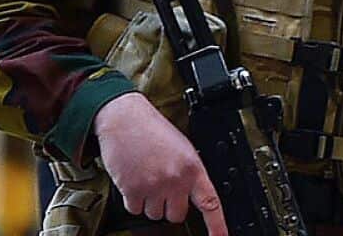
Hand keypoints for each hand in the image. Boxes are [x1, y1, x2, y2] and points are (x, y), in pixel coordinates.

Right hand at [92, 93, 227, 235]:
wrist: (123, 117)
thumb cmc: (150, 129)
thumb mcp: (181, 147)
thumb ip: (189, 172)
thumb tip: (191, 194)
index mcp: (192, 167)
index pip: (210, 203)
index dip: (218, 226)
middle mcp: (175, 179)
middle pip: (177, 215)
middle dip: (169, 205)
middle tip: (161, 185)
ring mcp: (153, 186)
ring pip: (155, 214)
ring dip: (150, 202)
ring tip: (146, 177)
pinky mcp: (132, 190)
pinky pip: (135, 210)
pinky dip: (133, 200)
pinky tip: (133, 179)